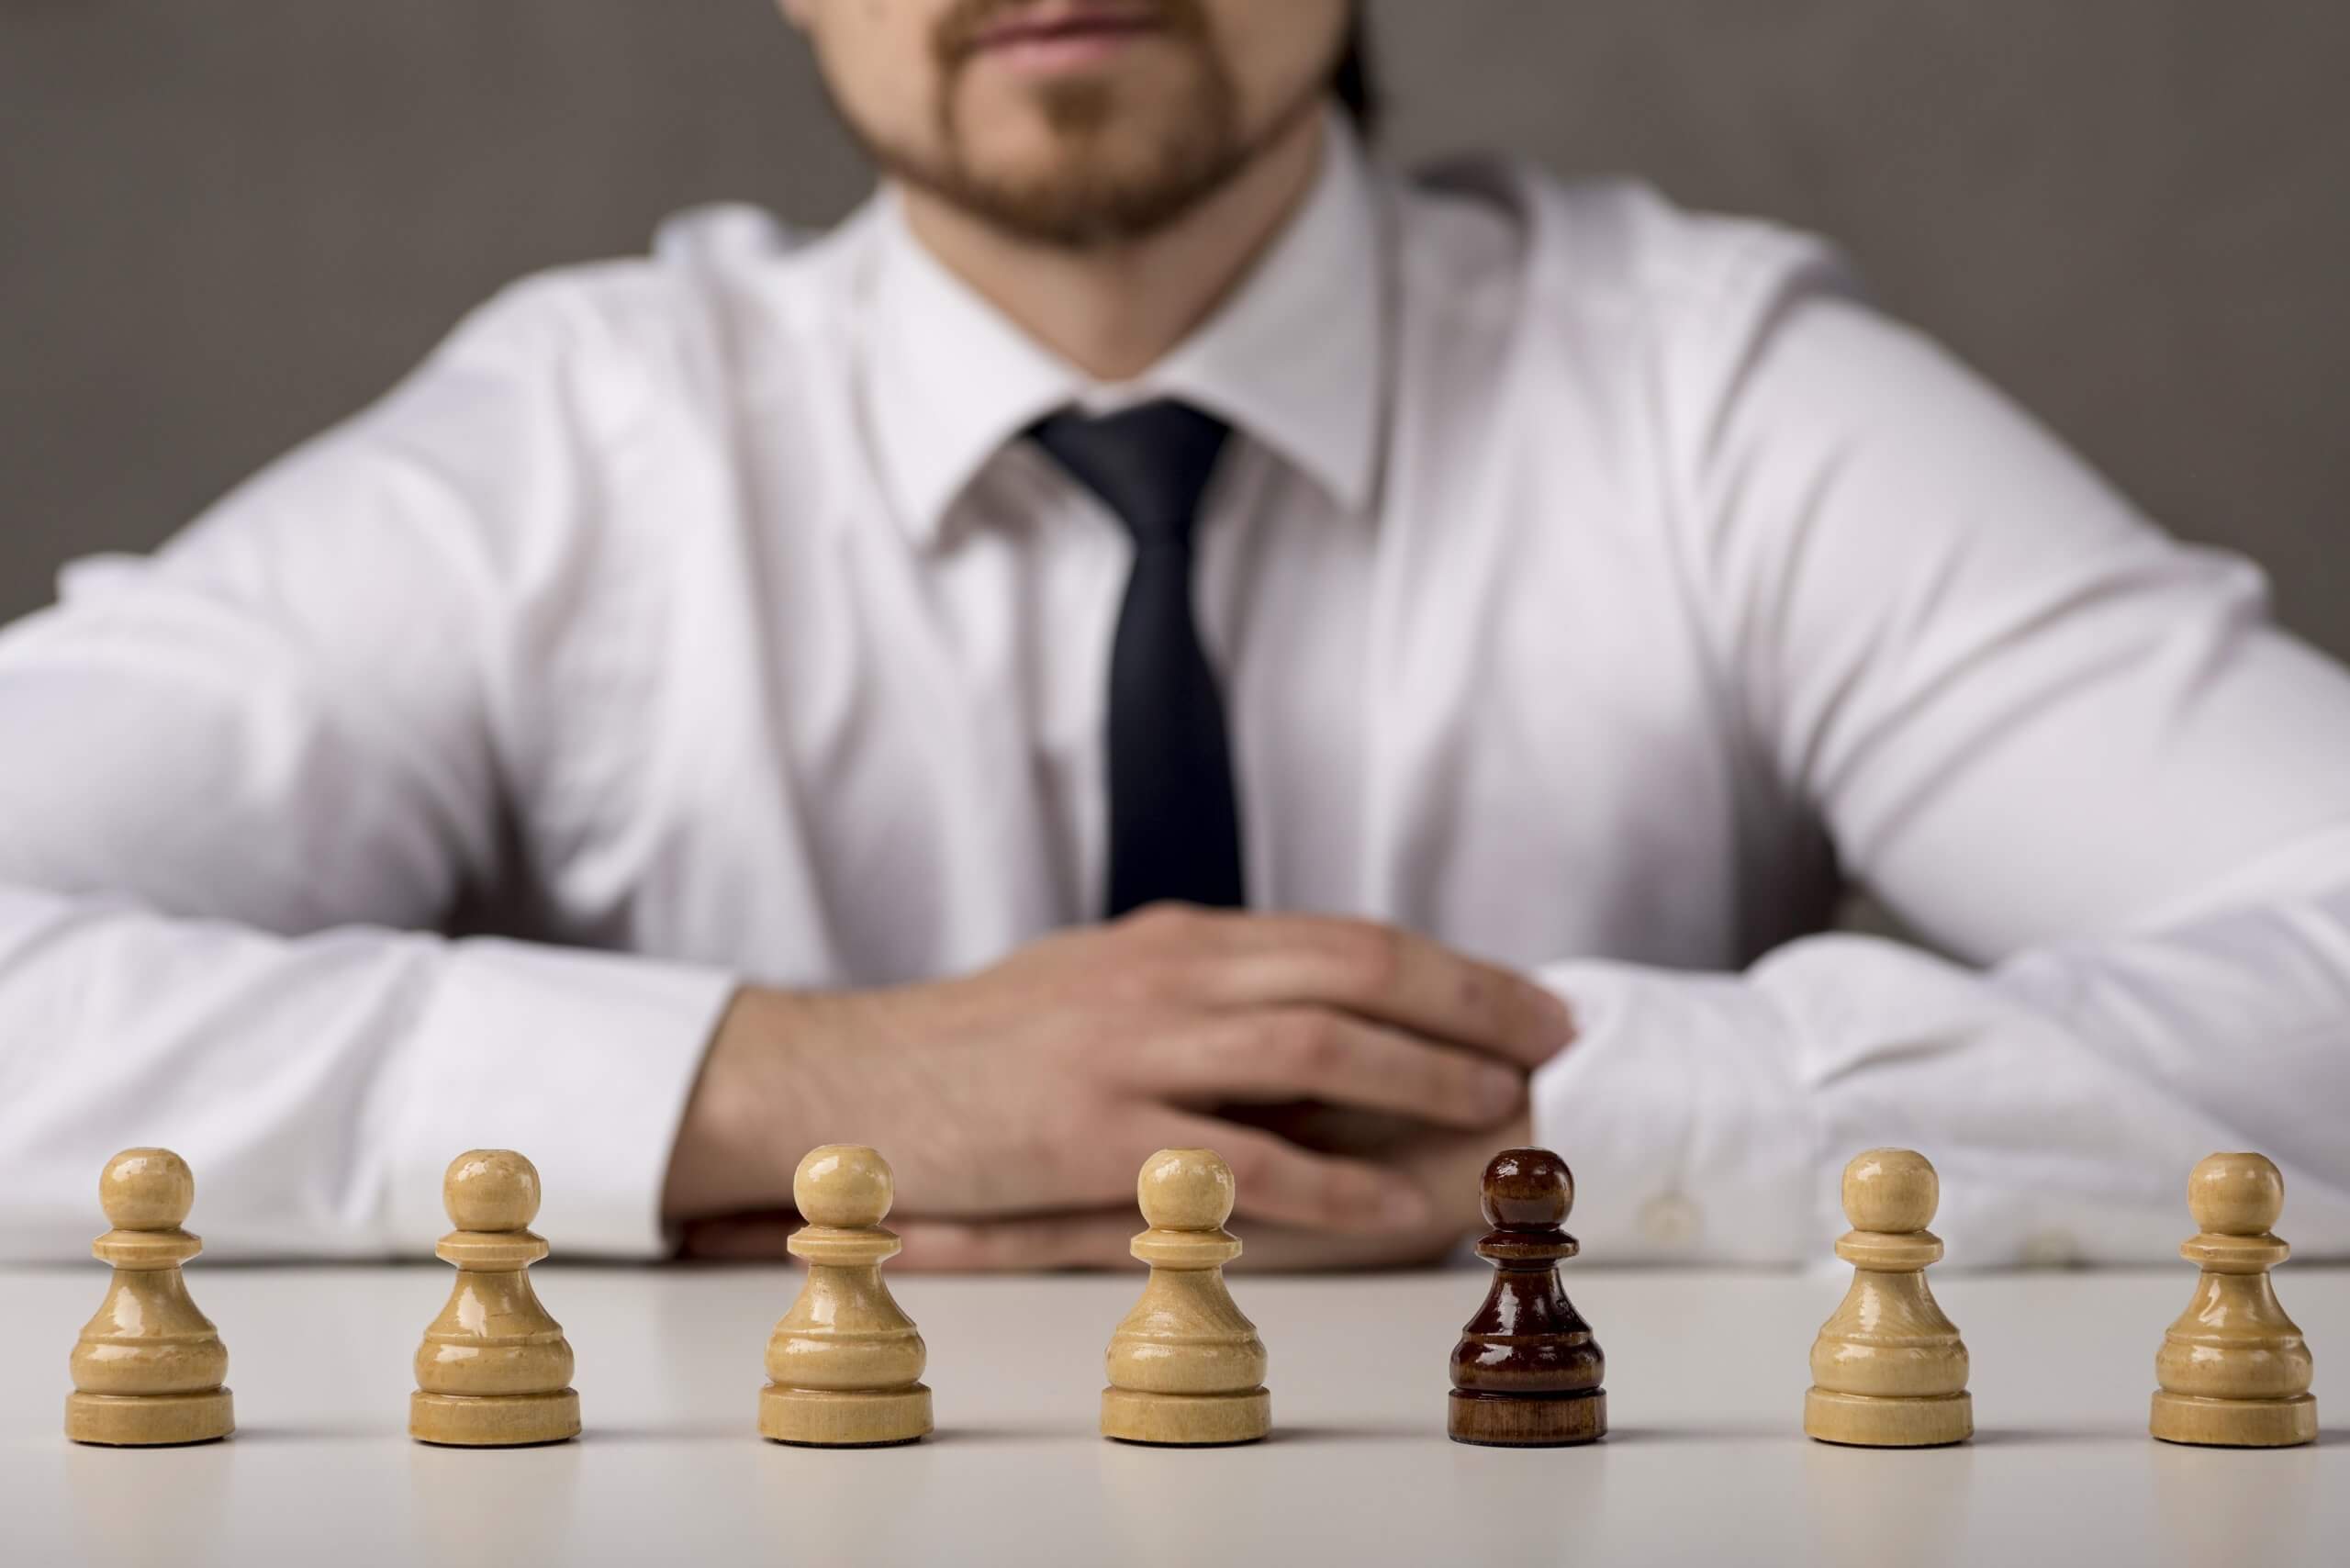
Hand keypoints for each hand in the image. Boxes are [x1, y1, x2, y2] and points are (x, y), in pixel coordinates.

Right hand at [661, 904, 1570, 1239]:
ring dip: (1425, 1079)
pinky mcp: (1100, 1137)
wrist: (857, 1081)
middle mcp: (1169, 978)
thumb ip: (1207, 987)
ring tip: (1501, 1114)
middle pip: (1354, 973)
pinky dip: (1334, 1181)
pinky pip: (1244, 1160)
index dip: (1453, 968)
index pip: (1347, 937)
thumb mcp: (1104, 980)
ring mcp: (1134, 1053)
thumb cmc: (987, 1041)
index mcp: (1178, 938)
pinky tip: (1393, 1203)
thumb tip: (1322, 1005)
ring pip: (1315, 1046)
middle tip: (1551, 1046)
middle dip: (1471, 1008)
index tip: (1530, 999)